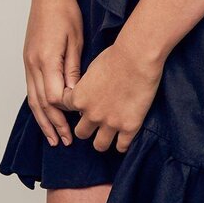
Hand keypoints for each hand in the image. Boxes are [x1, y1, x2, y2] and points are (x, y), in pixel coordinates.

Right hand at [23, 0, 83, 147]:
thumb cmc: (65, 11)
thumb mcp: (76, 39)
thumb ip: (74, 68)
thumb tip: (75, 94)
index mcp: (47, 59)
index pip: (53, 97)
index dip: (65, 112)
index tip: (77, 122)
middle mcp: (33, 64)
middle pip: (41, 103)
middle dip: (53, 124)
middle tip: (65, 142)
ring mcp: (28, 62)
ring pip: (33, 99)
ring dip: (43, 120)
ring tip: (53, 137)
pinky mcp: (28, 59)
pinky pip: (30, 88)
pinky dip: (37, 106)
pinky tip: (43, 114)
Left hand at [64, 37, 163, 153]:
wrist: (137, 57)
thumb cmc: (115, 56)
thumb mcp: (92, 68)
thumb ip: (87, 86)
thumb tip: (89, 94)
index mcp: (79, 98)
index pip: (66, 110)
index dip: (75, 107)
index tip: (82, 106)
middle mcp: (92, 114)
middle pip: (81, 133)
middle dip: (87, 128)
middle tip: (97, 121)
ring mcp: (110, 123)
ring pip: (99, 146)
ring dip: (103, 140)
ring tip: (110, 134)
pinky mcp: (129, 127)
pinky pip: (122, 147)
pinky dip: (122, 143)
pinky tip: (125, 136)